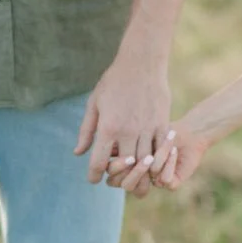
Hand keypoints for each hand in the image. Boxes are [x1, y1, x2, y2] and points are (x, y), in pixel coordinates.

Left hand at [75, 48, 170, 184]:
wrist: (141, 62)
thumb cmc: (114, 81)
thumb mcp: (94, 104)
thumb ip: (86, 131)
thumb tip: (78, 153)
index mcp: (108, 127)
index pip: (99, 163)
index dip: (94, 176)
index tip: (94, 178)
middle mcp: (128, 131)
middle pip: (125, 169)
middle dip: (119, 179)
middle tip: (115, 180)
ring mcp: (148, 129)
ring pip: (146, 164)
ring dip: (139, 174)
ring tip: (134, 178)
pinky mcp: (162, 124)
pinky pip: (161, 151)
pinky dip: (156, 162)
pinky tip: (151, 164)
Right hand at [107, 117, 210, 195]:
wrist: (187, 130)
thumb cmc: (156, 126)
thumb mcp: (131, 127)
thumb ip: (111, 138)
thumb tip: (87, 149)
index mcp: (127, 167)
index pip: (112, 176)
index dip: (115, 168)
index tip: (120, 153)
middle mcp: (139, 177)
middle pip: (125, 185)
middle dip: (130, 171)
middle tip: (135, 157)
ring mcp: (154, 181)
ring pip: (141, 190)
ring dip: (144, 172)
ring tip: (150, 156)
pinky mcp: (172, 181)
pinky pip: (167, 182)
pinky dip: (168, 166)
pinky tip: (172, 150)